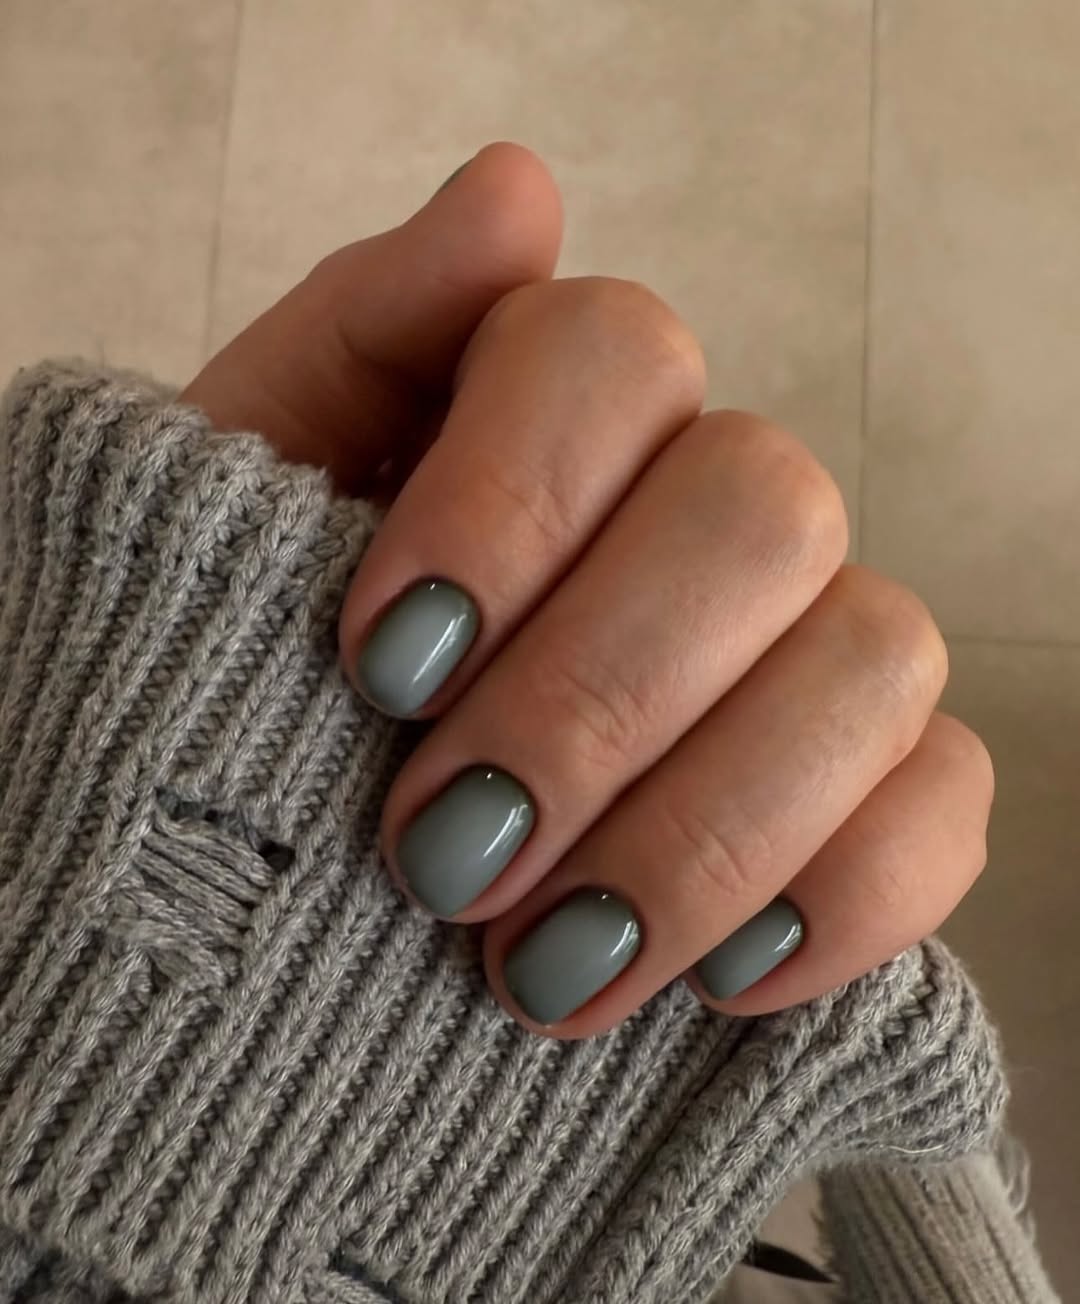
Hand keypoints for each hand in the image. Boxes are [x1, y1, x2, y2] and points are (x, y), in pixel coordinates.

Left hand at [184, 142, 993, 1038]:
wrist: (299, 855)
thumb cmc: (267, 653)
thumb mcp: (256, 494)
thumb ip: (369, 332)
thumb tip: (517, 187)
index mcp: (567, 409)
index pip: (618, 352)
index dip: (512, 499)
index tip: (380, 665)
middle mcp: (717, 508)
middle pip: (764, 513)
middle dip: (595, 702)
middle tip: (441, 856)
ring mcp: (814, 645)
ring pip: (871, 664)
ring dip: (698, 834)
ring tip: (537, 966)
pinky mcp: (874, 791)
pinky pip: (942, 810)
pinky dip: (840, 900)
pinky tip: (713, 981)